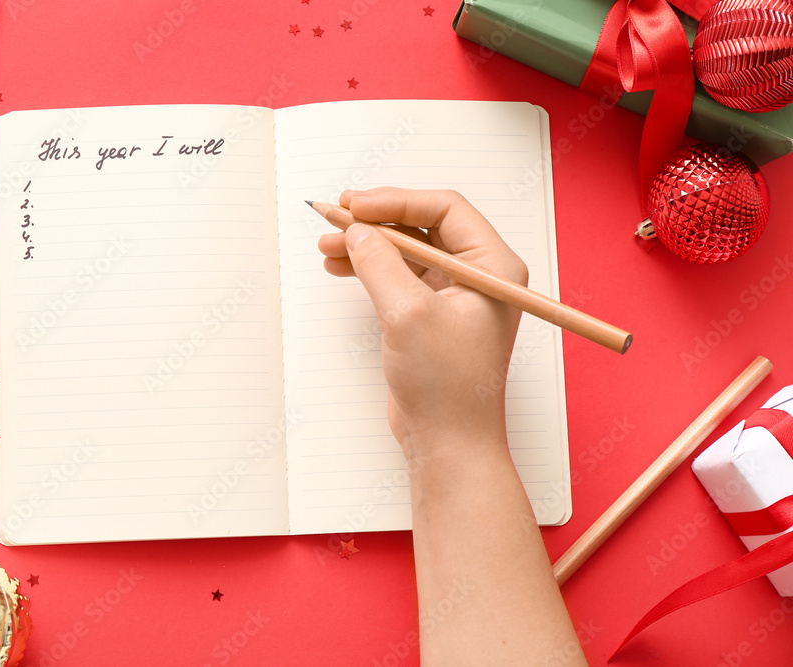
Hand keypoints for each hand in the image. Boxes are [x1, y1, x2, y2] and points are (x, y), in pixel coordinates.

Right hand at [318, 187, 527, 459]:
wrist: (449, 442)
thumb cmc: (447, 386)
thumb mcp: (408, 314)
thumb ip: (380, 264)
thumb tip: (356, 231)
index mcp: (493, 266)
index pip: (444, 209)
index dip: (396, 201)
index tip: (355, 206)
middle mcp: (478, 274)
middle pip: (423, 224)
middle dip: (376, 220)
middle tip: (336, 217)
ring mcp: (454, 294)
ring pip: (406, 249)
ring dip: (367, 244)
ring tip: (328, 246)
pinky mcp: (431, 314)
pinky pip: (398, 274)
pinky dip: (368, 268)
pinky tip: (340, 267)